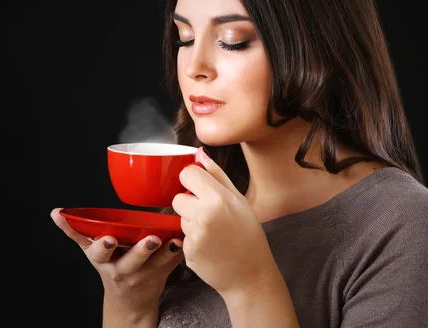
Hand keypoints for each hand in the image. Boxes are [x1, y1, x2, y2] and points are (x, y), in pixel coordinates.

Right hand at [50, 208, 184, 318]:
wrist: (130, 300)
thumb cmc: (112, 266)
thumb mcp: (93, 253)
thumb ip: (77, 232)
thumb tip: (55, 212)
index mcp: (104, 260)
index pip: (100, 253)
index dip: (104, 246)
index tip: (110, 239)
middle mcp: (123, 268)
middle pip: (132, 260)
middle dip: (140, 250)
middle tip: (151, 239)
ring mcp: (144, 274)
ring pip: (157, 263)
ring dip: (166, 251)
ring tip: (175, 240)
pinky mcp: (161, 275)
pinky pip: (171, 264)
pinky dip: (178, 254)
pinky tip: (184, 244)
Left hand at [172, 148, 276, 296]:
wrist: (250, 274)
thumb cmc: (248, 234)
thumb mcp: (239, 200)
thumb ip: (217, 175)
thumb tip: (199, 152)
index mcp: (219, 198)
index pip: (188, 174)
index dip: (193, 180)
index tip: (201, 188)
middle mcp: (205, 214)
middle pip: (178, 197)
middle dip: (189, 203)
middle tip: (209, 214)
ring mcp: (195, 234)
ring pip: (179, 217)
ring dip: (191, 222)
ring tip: (212, 232)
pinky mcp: (188, 251)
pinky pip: (182, 236)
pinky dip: (192, 239)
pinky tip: (209, 245)